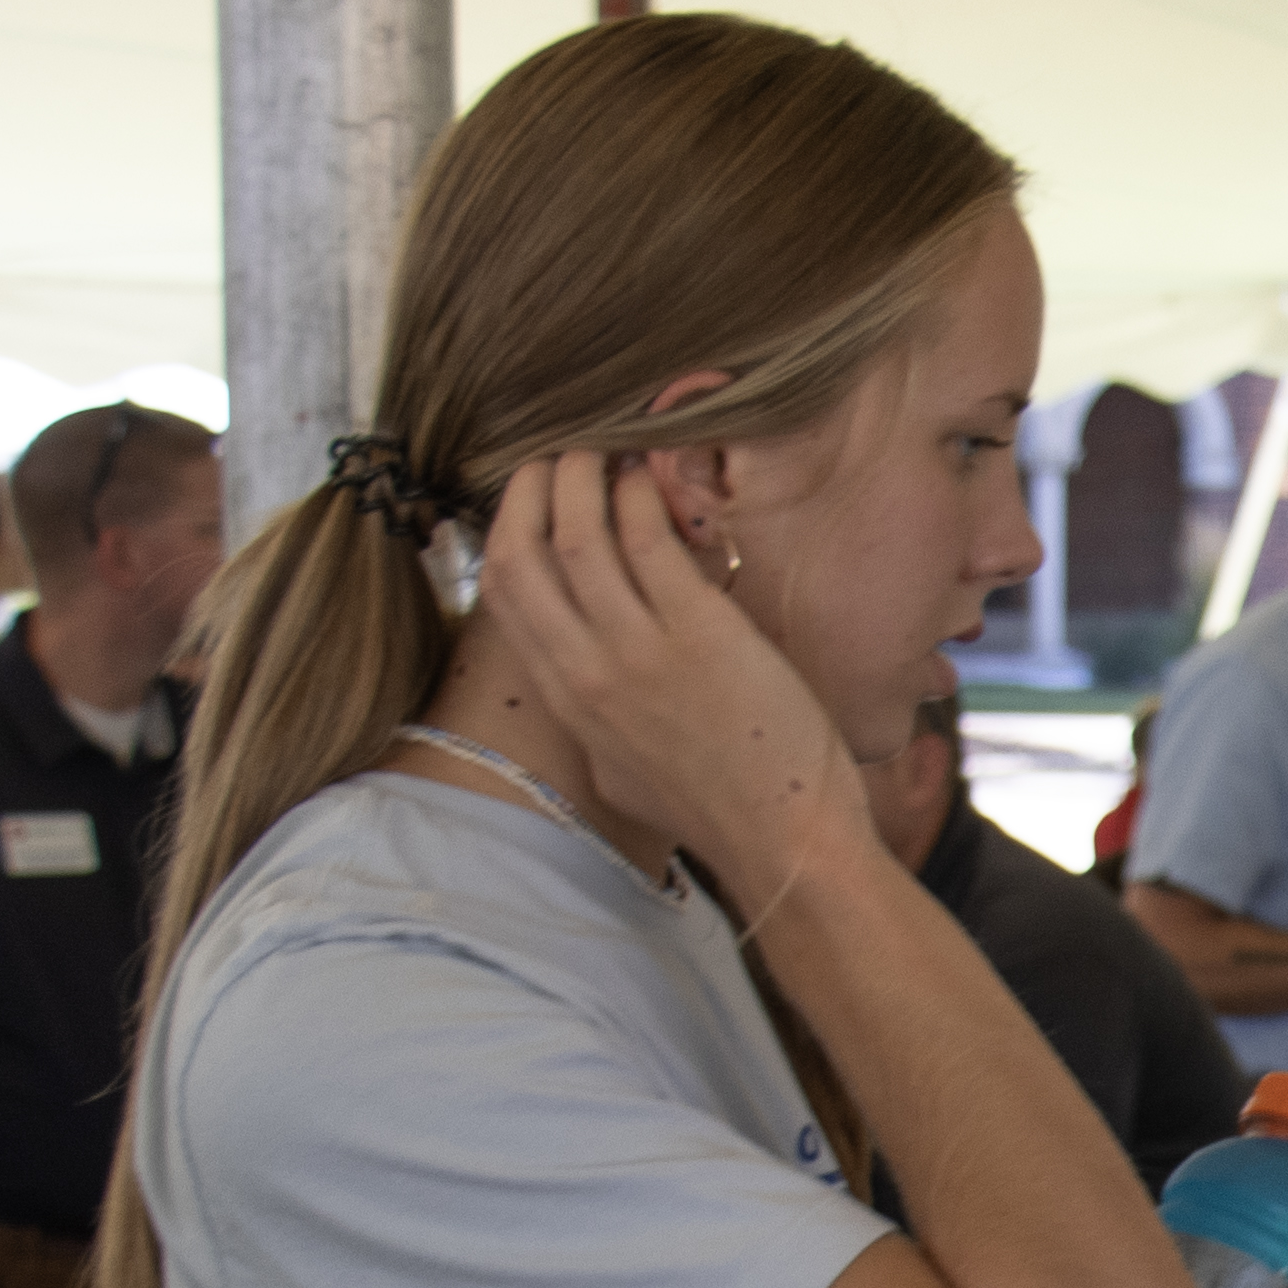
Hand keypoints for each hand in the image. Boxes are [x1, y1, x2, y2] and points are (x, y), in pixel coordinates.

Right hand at [472, 435, 850, 884]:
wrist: (783, 840)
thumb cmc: (718, 808)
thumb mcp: (623, 769)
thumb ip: (595, 718)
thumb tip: (586, 680)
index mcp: (566, 701)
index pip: (504, 594)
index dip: (508, 529)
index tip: (529, 496)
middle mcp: (587, 671)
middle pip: (522, 554)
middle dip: (532, 490)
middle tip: (558, 454)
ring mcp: (638, 652)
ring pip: (579, 535)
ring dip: (584, 477)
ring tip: (601, 446)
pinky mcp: (699, 634)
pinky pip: (649, 542)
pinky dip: (642, 497)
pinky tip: (652, 475)